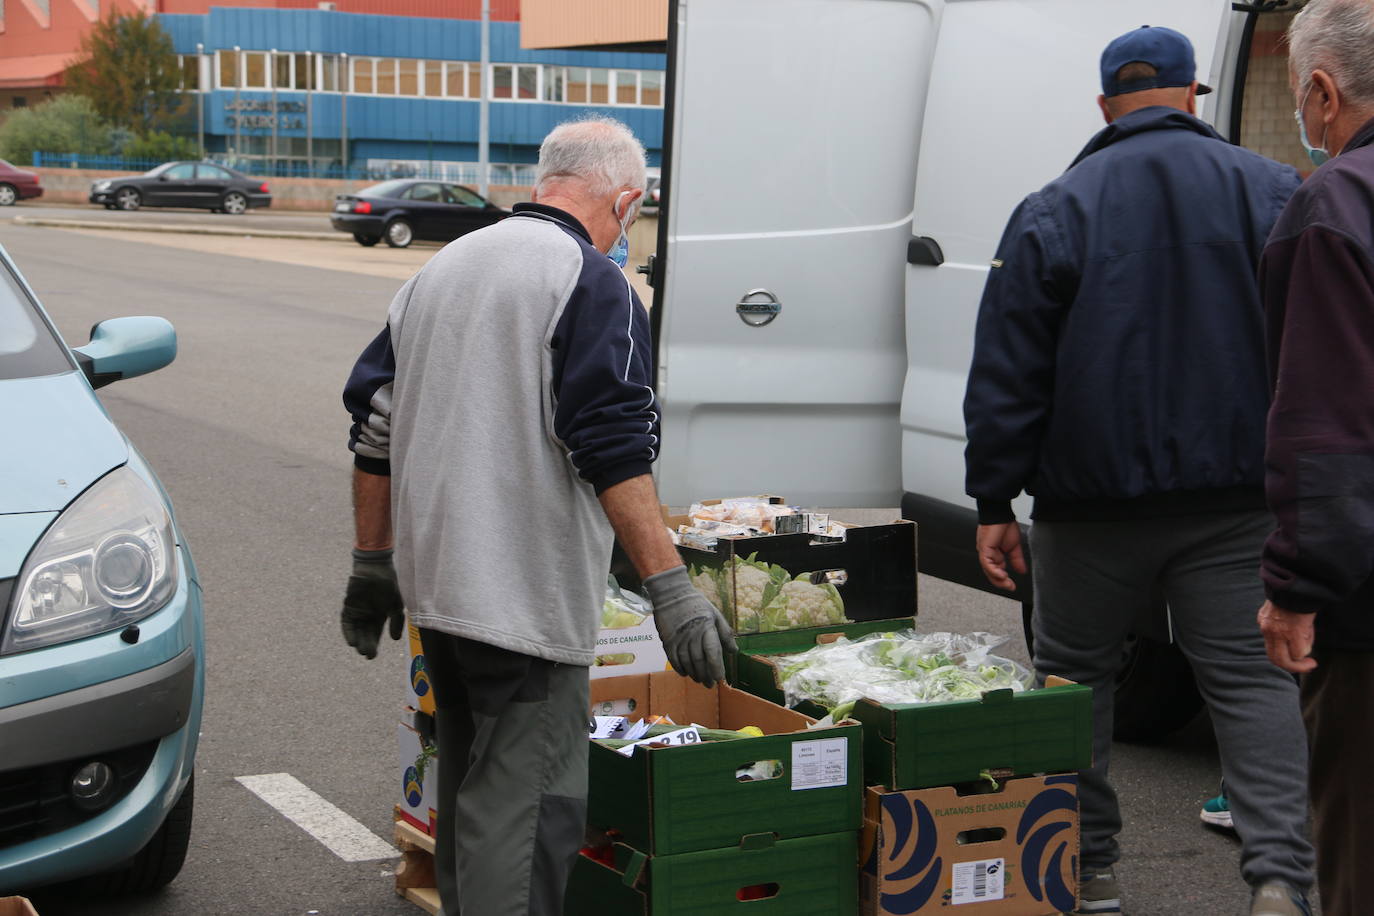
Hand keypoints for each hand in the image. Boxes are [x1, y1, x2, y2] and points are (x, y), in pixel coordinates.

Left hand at [342, 548, 404, 658]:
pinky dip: (349, 632)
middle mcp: (367, 615)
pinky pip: (347, 622)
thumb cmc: (389, 584)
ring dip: (357, 641)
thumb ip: (396, 621)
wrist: (377, 567)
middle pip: (365, 634)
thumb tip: (395, 640)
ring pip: (356, 630)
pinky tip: (351, 641)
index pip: (374, 635)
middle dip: (366, 645)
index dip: (373, 645)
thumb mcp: (396, 604)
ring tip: (360, 649)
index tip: (371, 657)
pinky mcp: (349, 606)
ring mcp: (357, 611)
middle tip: (368, 655)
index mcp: (379, 616)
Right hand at [643, 565, 737, 687]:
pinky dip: (680, 669)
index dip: (717, 667)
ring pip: (687, 663)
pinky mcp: (667, 641)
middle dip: (706, 675)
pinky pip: (674, 660)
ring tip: (699, 680)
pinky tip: (686, 673)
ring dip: (694, 674)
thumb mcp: (715, 614)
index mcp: (706, 627)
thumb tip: (734, 651)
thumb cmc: (696, 604)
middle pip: (699, 661)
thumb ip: (725, 633)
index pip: (713, 652)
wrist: (671, 594)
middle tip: (710, 684)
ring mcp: (678, 638)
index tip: (720, 678)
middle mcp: (692, 635)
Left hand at [977, 523, 1026, 591]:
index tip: (1013, 586)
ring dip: (998, 579)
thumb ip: (1017, 560)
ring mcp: (984, 552)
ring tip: (1008, 583)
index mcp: (994, 555)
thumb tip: (1022, 571)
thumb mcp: (1014, 547)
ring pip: (988, 570)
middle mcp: (988, 555)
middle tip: (1011, 587)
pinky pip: (987, 563)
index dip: (1003, 580)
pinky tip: (1003, 575)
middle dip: (1001, 583)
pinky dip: (994, 571)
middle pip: (991, 574)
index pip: (996, 571)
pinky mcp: (984, 548)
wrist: (1001, 513)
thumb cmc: (1005, 526)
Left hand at [1258, 600, 1316, 673]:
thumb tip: (1301, 649)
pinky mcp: (1292, 632)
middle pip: (1274, 658)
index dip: (1285, 655)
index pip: (1270, 646)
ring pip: (1285, 660)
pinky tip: (1311, 642)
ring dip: (1300, 664)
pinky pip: (1299, 652)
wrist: (1298, 581)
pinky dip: (1306, 652)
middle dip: (1291, 667)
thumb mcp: (1284, 609)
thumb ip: (1286, 626)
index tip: (1298, 657)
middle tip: (1306, 666)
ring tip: (1311, 663)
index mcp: (1264, 621)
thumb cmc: (1295, 594)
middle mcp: (1267, 629)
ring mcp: (1278, 632)